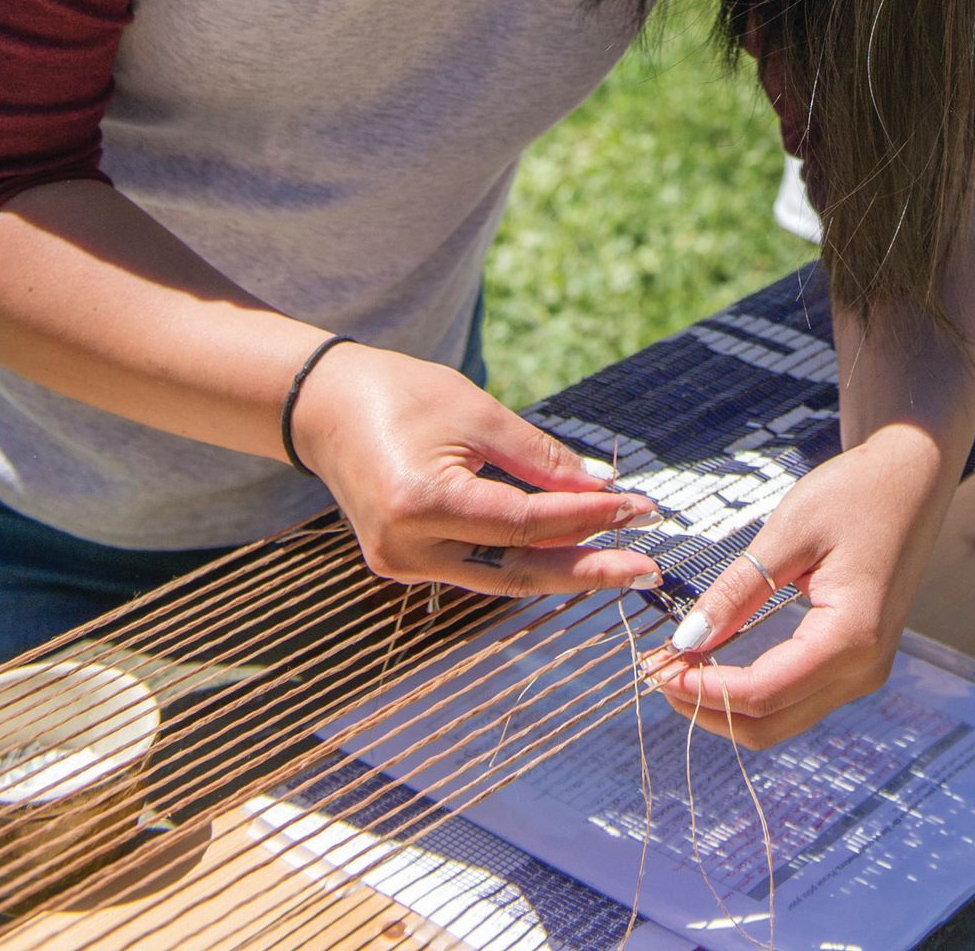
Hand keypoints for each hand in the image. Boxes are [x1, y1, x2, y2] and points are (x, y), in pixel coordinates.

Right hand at [289, 341, 662, 600]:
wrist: (326, 408)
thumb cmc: (404, 395)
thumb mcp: (478, 412)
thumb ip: (540, 458)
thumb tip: (602, 490)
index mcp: (424, 502)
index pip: (526, 524)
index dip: (589, 518)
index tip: (640, 508)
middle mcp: (408, 547)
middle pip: (518, 570)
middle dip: (588, 569)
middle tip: (648, 568)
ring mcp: (400, 563)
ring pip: (499, 579)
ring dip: (560, 571)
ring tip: (619, 565)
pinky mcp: (401, 563)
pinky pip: (477, 570)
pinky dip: (523, 562)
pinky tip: (568, 554)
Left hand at [646, 425, 952, 746]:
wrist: (912, 479)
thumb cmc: (854, 493)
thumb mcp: (789, 533)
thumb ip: (738, 591)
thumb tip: (685, 641)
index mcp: (850, 637)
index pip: (762, 691)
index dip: (701, 689)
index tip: (654, 665)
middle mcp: (863, 670)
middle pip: (769, 724)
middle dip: (706, 707)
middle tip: (655, 671)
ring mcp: (863, 672)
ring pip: (781, 720)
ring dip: (725, 706)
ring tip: (677, 666)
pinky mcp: (856, 664)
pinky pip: (796, 699)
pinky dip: (750, 692)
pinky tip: (716, 662)